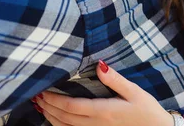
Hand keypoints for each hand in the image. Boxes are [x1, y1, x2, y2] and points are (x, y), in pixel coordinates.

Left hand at [33, 61, 174, 125]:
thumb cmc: (147, 111)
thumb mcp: (134, 91)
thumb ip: (115, 79)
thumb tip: (100, 65)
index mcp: (104, 111)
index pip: (71, 106)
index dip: (54, 100)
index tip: (43, 90)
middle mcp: (97, 125)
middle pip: (64, 118)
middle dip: (48, 108)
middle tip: (36, 96)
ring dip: (51, 119)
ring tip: (41, 107)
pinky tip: (55, 121)